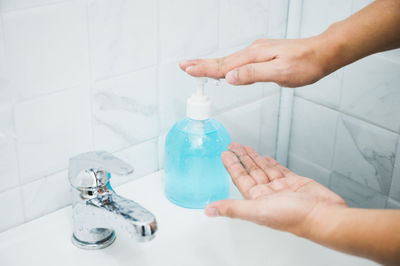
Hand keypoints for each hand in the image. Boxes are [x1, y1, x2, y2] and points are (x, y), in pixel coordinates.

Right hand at [179, 37, 331, 87]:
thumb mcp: (280, 72)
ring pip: (229, 61)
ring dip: (210, 65)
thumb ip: (253, 74)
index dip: (205, 69)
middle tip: (184, 66)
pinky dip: (225, 65)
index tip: (188, 70)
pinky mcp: (262, 56)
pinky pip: (238, 61)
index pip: (224, 65)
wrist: (322, 53)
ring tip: (196, 67)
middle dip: (201, 65)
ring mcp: (257, 53)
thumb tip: (230, 77)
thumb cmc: (305, 64)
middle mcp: (253, 51)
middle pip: (222, 61)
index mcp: (254, 56)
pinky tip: (222, 68)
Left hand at [205, 142, 346, 235]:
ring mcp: (281, 188)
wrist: (324, 215)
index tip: (225, 154)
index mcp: (256, 200)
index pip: (239, 178)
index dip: (231, 165)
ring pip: (264, 169)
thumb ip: (233, 208)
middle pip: (250, 171)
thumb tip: (209, 210)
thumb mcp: (258, 210)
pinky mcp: (295, 183)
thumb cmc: (294, 217)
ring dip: (254, 158)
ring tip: (246, 147)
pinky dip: (271, 163)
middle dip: (241, 158)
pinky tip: (266, 158)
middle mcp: (267, 193)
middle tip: (234, 145)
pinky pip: (279, 170)